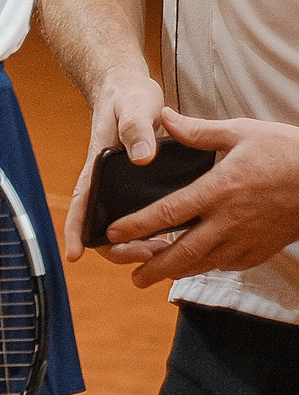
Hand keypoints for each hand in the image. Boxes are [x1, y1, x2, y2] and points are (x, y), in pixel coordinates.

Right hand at [63, 65, 166, 261]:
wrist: (128, 88)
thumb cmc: (127, 96)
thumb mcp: (134, 106)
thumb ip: (137, 129)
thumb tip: (141, 157)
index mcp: (98, 164)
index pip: (82, 202)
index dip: (76, 229)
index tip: (74, 253)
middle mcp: (106, 181)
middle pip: (101, 225)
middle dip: (119, 248)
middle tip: (149, 253)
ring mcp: (121, 186)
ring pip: (122, 227)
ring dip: (137, 245)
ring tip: (166, 252)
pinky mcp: (138, 186)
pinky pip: (140, 218)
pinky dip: (151, 234)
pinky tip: (174, 242)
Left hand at [102, 109, 298, 284]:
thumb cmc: (286, 152)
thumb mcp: (240, 132)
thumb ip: (197, 131)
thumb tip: (163, 119)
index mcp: (220, 190)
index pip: (170, 213)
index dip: (138, 225)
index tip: (114, 234)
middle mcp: (231, 220)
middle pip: (184, 251)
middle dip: (153, 266)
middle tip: (130, 275)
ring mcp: (249, 239)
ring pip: (206, 262)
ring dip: (176, 271)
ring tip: (152, 276)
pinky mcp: (263, 248)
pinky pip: (229, 263)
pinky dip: (207, 266)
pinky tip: (195, 264)